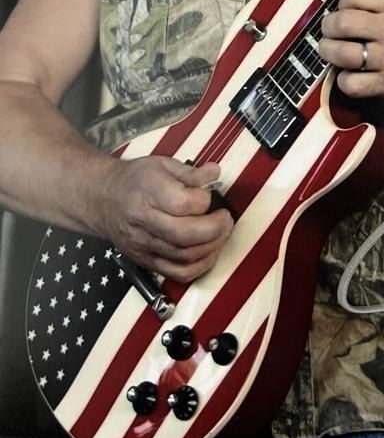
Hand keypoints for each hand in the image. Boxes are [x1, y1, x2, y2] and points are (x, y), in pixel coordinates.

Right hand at [95, 156, 232, 281]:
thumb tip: (214, 173)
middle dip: (216, 229)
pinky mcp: (146, 261)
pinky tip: (208, 251)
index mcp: (148, 192)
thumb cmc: (134, 180)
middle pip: (185, 235)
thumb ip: (191, 172)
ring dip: (212, 248)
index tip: (210, 195)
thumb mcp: (162, 164)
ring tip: (220, 233)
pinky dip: (200, 266)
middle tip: (225, 218)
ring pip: (184, 257)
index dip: (205, 201)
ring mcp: (144, 245)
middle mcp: (144, 222)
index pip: (184, 203)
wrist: (103, 199)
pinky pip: (178, 273)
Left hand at [319, 0, 383, 102]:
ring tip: (335, 50)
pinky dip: (344, 80)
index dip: (343, 0)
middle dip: (329, 27)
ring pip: (341, 54)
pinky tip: (351, 72)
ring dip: (330, 52)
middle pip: (342, 23)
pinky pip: (350, 84)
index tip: (348, 7)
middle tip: (334, 30)